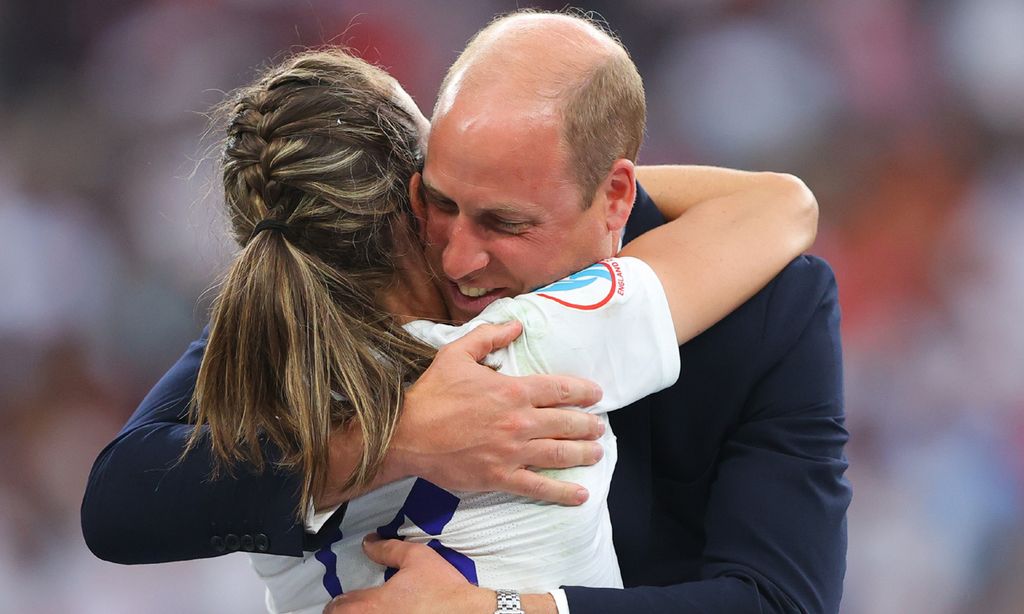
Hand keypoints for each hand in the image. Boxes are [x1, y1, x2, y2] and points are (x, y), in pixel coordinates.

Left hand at [323, 535, 493, 612]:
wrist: (467, 612)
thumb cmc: (441, 586)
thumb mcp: (416, 557)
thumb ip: (387, 549)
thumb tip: (367, 542)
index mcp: (374, 604)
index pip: (341, 606)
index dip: (337, 602)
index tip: (339, 600)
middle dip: (340, 613)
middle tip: (344, 608)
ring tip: (363, 612)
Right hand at [394, 321, 604, 504]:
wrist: (406, 434)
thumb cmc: (432, 394)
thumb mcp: (457, 353)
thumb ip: (489, 336)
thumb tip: (517, 326)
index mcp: (513, 390)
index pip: (561, 389)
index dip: (584, 392)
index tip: (597, 395)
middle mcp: (520, 421)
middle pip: (568, 423)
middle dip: (589, 425)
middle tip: (599, 428)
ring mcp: (513, 452)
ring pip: (561, 453)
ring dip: (585, 454)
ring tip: (597, 453)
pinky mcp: (501, 477)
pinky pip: (540, 487)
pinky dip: (563, 492)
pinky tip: (581, 495)